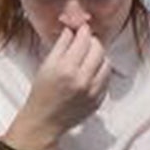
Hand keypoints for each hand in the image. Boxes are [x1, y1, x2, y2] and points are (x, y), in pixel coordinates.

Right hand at [9, 24, 111, 145]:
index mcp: (66, 68)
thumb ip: (61, 45)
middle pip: (98, 49)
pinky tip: (91, 71)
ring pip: (107, 62)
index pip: (84, 40)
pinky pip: (107, 78)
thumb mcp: (46, 65)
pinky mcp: (98, 100)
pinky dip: (101, 71)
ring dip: (99, 56)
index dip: (84, 30)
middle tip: (86, 41)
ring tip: (89, 57)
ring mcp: (92, 91)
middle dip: (93, 41)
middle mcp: (82, 79)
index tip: (82, 28)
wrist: (45, 120)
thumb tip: (73, 28)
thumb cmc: (42, 92)